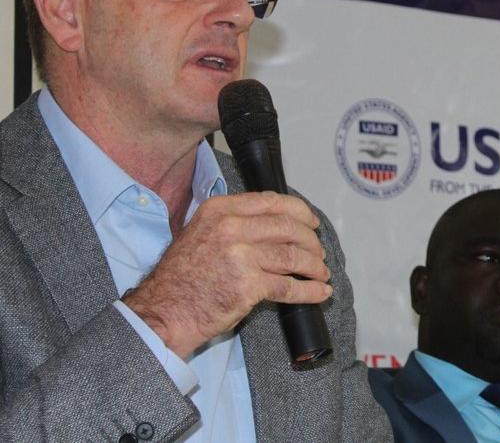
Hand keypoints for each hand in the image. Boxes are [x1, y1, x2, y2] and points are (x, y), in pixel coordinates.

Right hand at [122, 191, 331, 357]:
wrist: (163, 312)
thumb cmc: (181, 278)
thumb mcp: (201, 233)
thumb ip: (233, 222)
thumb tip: (274, 221)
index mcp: (220, 210)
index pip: (272, 202)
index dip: (300, 211)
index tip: (312, 222)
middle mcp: (231, 228)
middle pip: (288, 228)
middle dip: (311, 241)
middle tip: (319, 252)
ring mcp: (241, 256)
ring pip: (293, 256)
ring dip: (314, 266)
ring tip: (321, 273)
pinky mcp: (249, 285)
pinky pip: (289, 286)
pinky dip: (310, 290)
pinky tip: (320, 292)